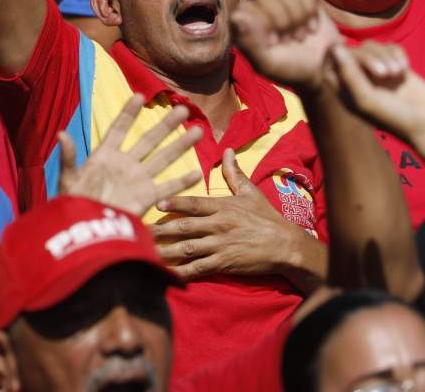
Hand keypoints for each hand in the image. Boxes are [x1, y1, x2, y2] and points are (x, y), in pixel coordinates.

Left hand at [58, 94, 201, 215]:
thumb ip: (69, 157)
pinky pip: (167, 188)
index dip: (129, 113)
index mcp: (106, 156)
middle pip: (149, 140)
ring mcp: (138, 180)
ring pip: (163, 159)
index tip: (140, 95)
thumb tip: (61, 134)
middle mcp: (125, 165)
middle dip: (166, 125)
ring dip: (180, 145)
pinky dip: (182, 182)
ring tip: (197, 131)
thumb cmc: (73, 204)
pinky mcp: (146, 198)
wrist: (84, 230)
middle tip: (183, 110)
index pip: (119, 129)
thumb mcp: (69, 179)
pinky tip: (197, 173)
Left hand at [151, 149, 318, 284]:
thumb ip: (234, 173)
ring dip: (166, 251)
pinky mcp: (224, 263)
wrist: (286, 246)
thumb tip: (227, 150)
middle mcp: (218, 225)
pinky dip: (182, 272)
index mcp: (222, 206)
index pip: (193, 203)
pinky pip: (199, 268)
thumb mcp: (251, 193)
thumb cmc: (267, 218)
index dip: (173, 202)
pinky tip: (167, 275)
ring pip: (187, 248)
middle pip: (184, 226)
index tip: (155, 203)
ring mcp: (220, 245)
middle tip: (138, 230)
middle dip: (160, 229)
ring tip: (145, 252)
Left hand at [230, 0, 339, 92]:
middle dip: (283, 21)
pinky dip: (310, 10)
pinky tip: (311, 27)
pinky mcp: (301, 0)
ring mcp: (281, 4)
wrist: (323, 71)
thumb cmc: (290, 70)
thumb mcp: (268, 63)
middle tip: (289, 40)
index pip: (246, 8)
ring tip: (300, 35)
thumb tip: (236, 16)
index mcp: (247, 27)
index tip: (273, 42)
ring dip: (297, 15)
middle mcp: (261, 12)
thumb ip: (250, 42)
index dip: (263, 22)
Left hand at [328, 41, 424, 146]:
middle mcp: (359, 80)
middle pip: (353, 51)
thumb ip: (349, 74)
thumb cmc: (394, 117)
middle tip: (384, 74)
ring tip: (397, 73)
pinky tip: (405, 68)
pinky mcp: (396, 66)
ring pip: (372, 46)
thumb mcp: (367, 99)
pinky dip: (397, 54)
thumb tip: (335, 48)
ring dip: (385, 56)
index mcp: (346, 91)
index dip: (334, 54)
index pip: (329, 65)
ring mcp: (378, 72)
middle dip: (368, 57)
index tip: (345, 50)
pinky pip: (390, 47)